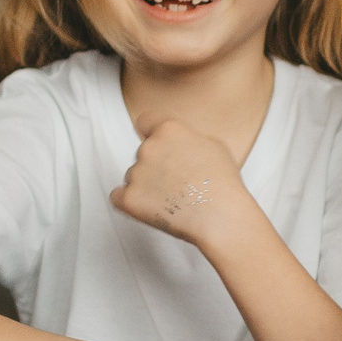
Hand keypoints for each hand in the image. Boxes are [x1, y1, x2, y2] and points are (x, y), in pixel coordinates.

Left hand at [111, 117, 248, 245]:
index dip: (151, 133)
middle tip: (179, 183)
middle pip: (143, 153)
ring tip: (174, 200)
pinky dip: (131, 202)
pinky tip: (151, 208)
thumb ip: (188, 138)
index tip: (157, 145)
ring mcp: (136, 173)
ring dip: (147, 186)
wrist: (221, 218)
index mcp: (169, 130)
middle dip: (156, 166)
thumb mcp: (214, 146)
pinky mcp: (129, 198)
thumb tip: (179, 143)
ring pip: (134, 176)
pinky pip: (118, 196)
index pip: (145, 122)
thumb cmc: (223, 184)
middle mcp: (148, 147)